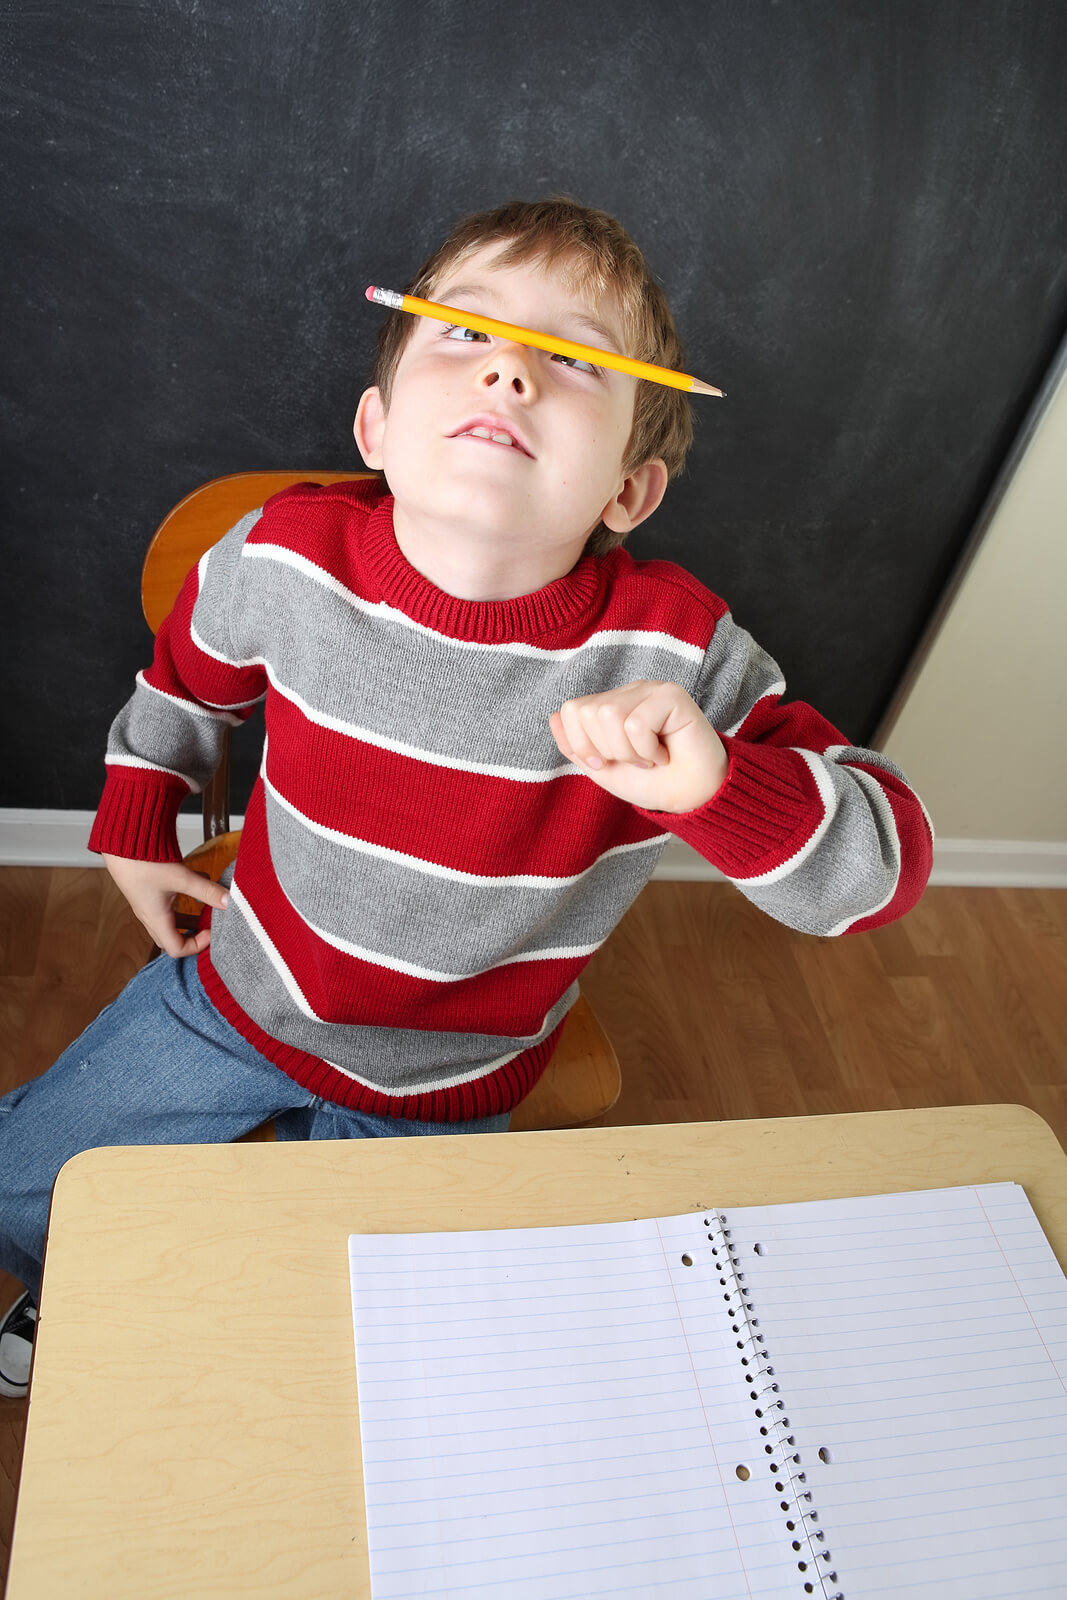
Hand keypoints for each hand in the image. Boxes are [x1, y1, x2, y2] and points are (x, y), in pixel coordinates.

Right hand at [102, 854, 229, 957]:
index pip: (176, 949)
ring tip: (206, 906)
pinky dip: (183, 899)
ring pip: (170, 920)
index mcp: (157, 919)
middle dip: (192, 935)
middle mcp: (150, 915)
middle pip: (171, 938)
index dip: (197, 946)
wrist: (120, 843)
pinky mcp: (147, 891)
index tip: (211, 931)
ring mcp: (147, 903)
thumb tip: (229, 901)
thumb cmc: (143, 862)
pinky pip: (167, 904)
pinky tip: (197, 881)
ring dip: (188, 918)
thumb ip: (207, 891)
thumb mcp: (181, 878)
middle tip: (208, 925)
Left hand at [549, 680, 727, 812]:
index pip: (571, 710)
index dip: (582, 744)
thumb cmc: (651, 782)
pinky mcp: (672, 695)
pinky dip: (648, 749)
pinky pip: (637, 724)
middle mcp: (628, 692)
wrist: (690, 797)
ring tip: (649, 757)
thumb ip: (575, 745)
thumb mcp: (602, 768)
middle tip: (635, 759)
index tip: (607, 762)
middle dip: (609, 750)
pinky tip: (664, 753)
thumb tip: (553, 716)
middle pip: (589, 713)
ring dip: (629, 752)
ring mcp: (650, 690)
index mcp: (610, 704)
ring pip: (610, 716)